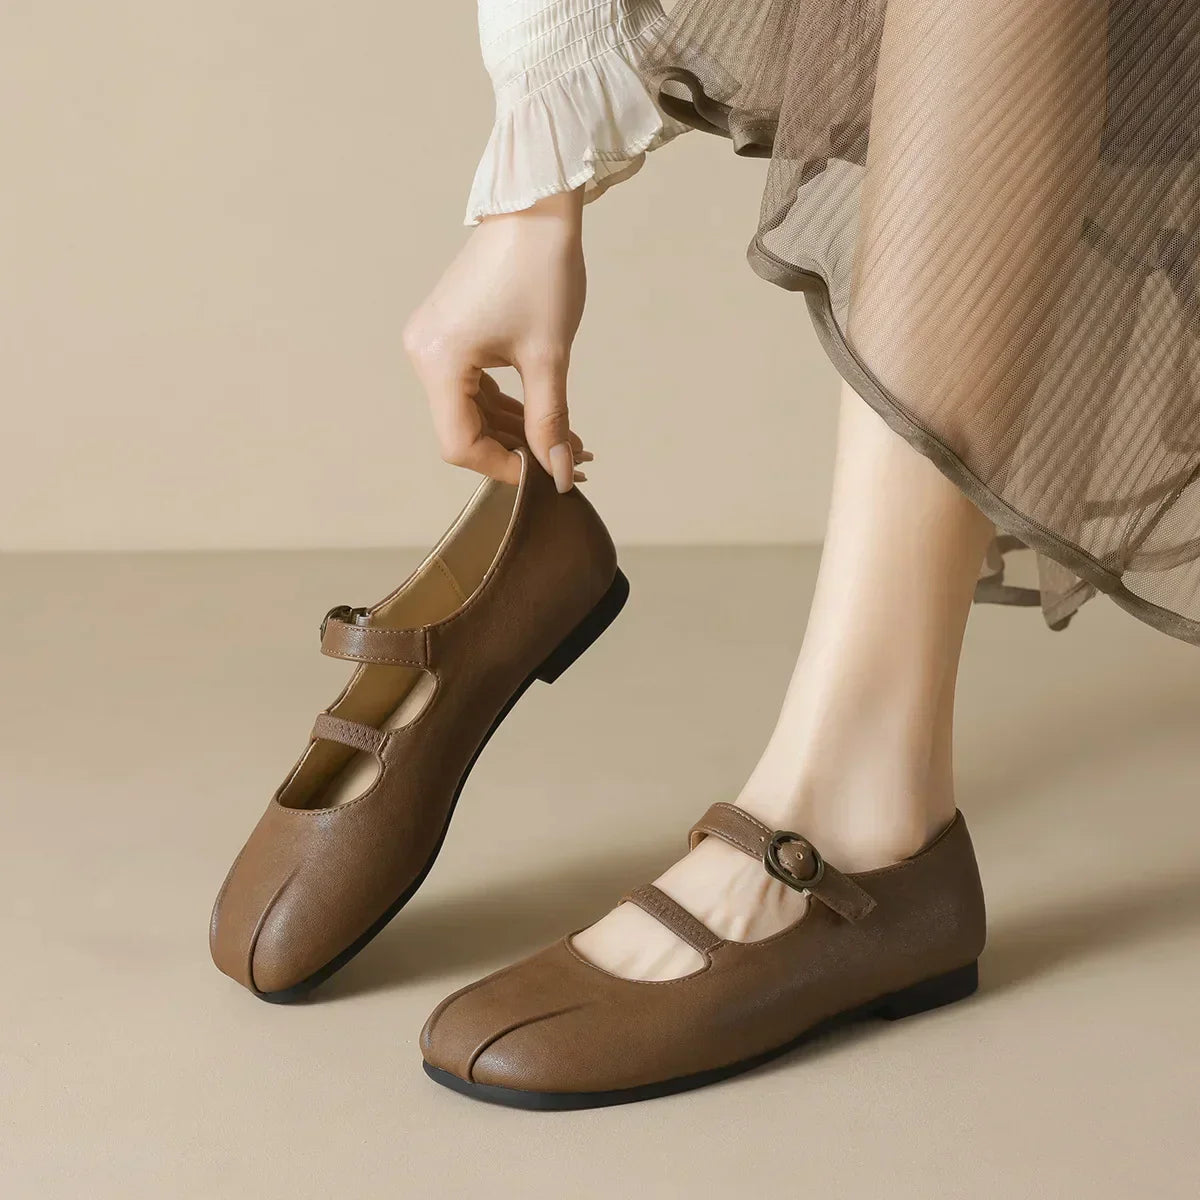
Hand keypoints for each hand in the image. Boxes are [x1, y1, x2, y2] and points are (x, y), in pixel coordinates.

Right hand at [403, 190, 590, 490]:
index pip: (460, 443)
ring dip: (517, 430)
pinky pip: (474, 386)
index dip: (503, 468)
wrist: (535, 207)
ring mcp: (434, 342)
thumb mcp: (548, 357)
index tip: (547, 477)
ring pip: (472, 410)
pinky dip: (507, 405)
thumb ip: (550, 421)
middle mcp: (424, 353)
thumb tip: (559, 473)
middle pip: (464, 429)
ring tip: (569, 442)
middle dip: (517, 450)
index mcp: (438, 360)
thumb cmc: (541, 271)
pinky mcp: (450, 333)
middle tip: (569, 462)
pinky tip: (544, 417)